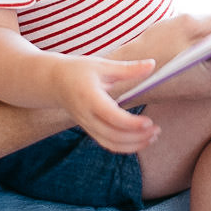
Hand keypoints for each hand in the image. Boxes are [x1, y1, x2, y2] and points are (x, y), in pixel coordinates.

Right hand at [45, 53, 159, 153]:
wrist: (53, 82)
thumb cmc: (78, 70)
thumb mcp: (102, 65)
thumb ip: (128, 68)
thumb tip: (152, 64)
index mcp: (89, 97)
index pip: (111, 117)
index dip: (131, 123)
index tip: (149, 122)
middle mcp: (86, 115)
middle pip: (113, 135)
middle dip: (137, 137)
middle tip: (157, 130)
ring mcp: (87, 125)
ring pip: (111, 143)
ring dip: (133, 145)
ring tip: (153, 137)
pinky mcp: (90, 130)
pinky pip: (108, 143)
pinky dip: (125, 146)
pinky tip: (140, 140)